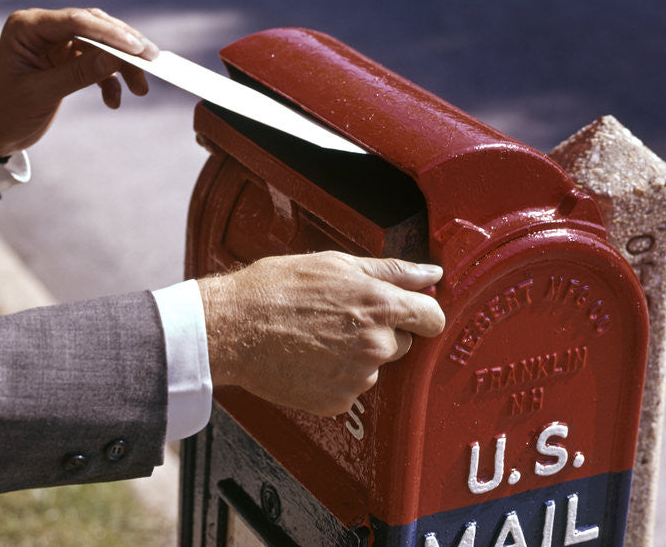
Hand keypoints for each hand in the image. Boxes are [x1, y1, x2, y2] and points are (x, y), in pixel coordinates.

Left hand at [0, 8, 158, 158]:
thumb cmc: (4, 113)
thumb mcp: (40, 95)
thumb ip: (77, 74)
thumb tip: (116, 58)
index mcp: (26, 27)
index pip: (76, 21)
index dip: (110, 33)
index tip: (137, 48)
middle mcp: (42, 28)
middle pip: (93, 27)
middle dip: (124, 46)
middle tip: (152, 61)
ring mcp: (54, 43)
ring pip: (100, 44)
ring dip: (122, 65)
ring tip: (141, 88)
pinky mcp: (64, 59)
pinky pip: (96, 62)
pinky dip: (109, 80)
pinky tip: (115, 101)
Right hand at [198, 251, 444, 416]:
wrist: (232, 327)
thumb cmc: (276, 289)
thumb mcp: (336, 264)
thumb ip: (392, 271)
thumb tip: (430, 274)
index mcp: (380, 305)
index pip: (433, 318)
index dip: (423, 313)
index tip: (412, 312)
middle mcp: (375, 345)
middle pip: (403, 343)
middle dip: (382, 331)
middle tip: (342, 318)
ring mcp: (358, 377)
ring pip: (375, 366)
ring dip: (357, 354)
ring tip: (318, 336)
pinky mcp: (338, 402)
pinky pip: (352, 388)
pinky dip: (336, 376)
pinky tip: (310, 357)